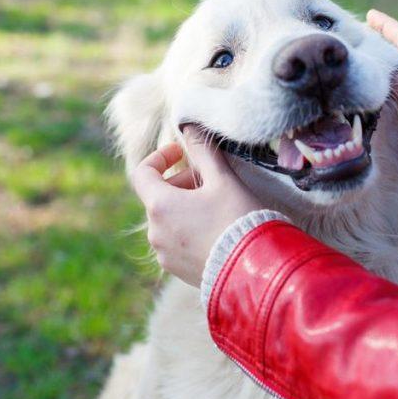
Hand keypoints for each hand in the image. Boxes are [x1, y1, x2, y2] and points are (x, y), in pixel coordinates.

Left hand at [130, 126, 264, 285]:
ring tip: (216, 206)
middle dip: (180, 183)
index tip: (181, 153)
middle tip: (211, 180)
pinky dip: (188, 229)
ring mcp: (164, 254)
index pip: (143, 173)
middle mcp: (155, 232)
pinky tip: (216, 230)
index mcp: (160, 206)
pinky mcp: (176, 270)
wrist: (254, 270)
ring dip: (185, 206)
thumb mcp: (223, 179)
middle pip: (157, 197)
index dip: (160, 157)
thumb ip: (203, 151)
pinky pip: (176, 242)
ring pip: (167, 220)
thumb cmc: (239, 219)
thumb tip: (190, 127)